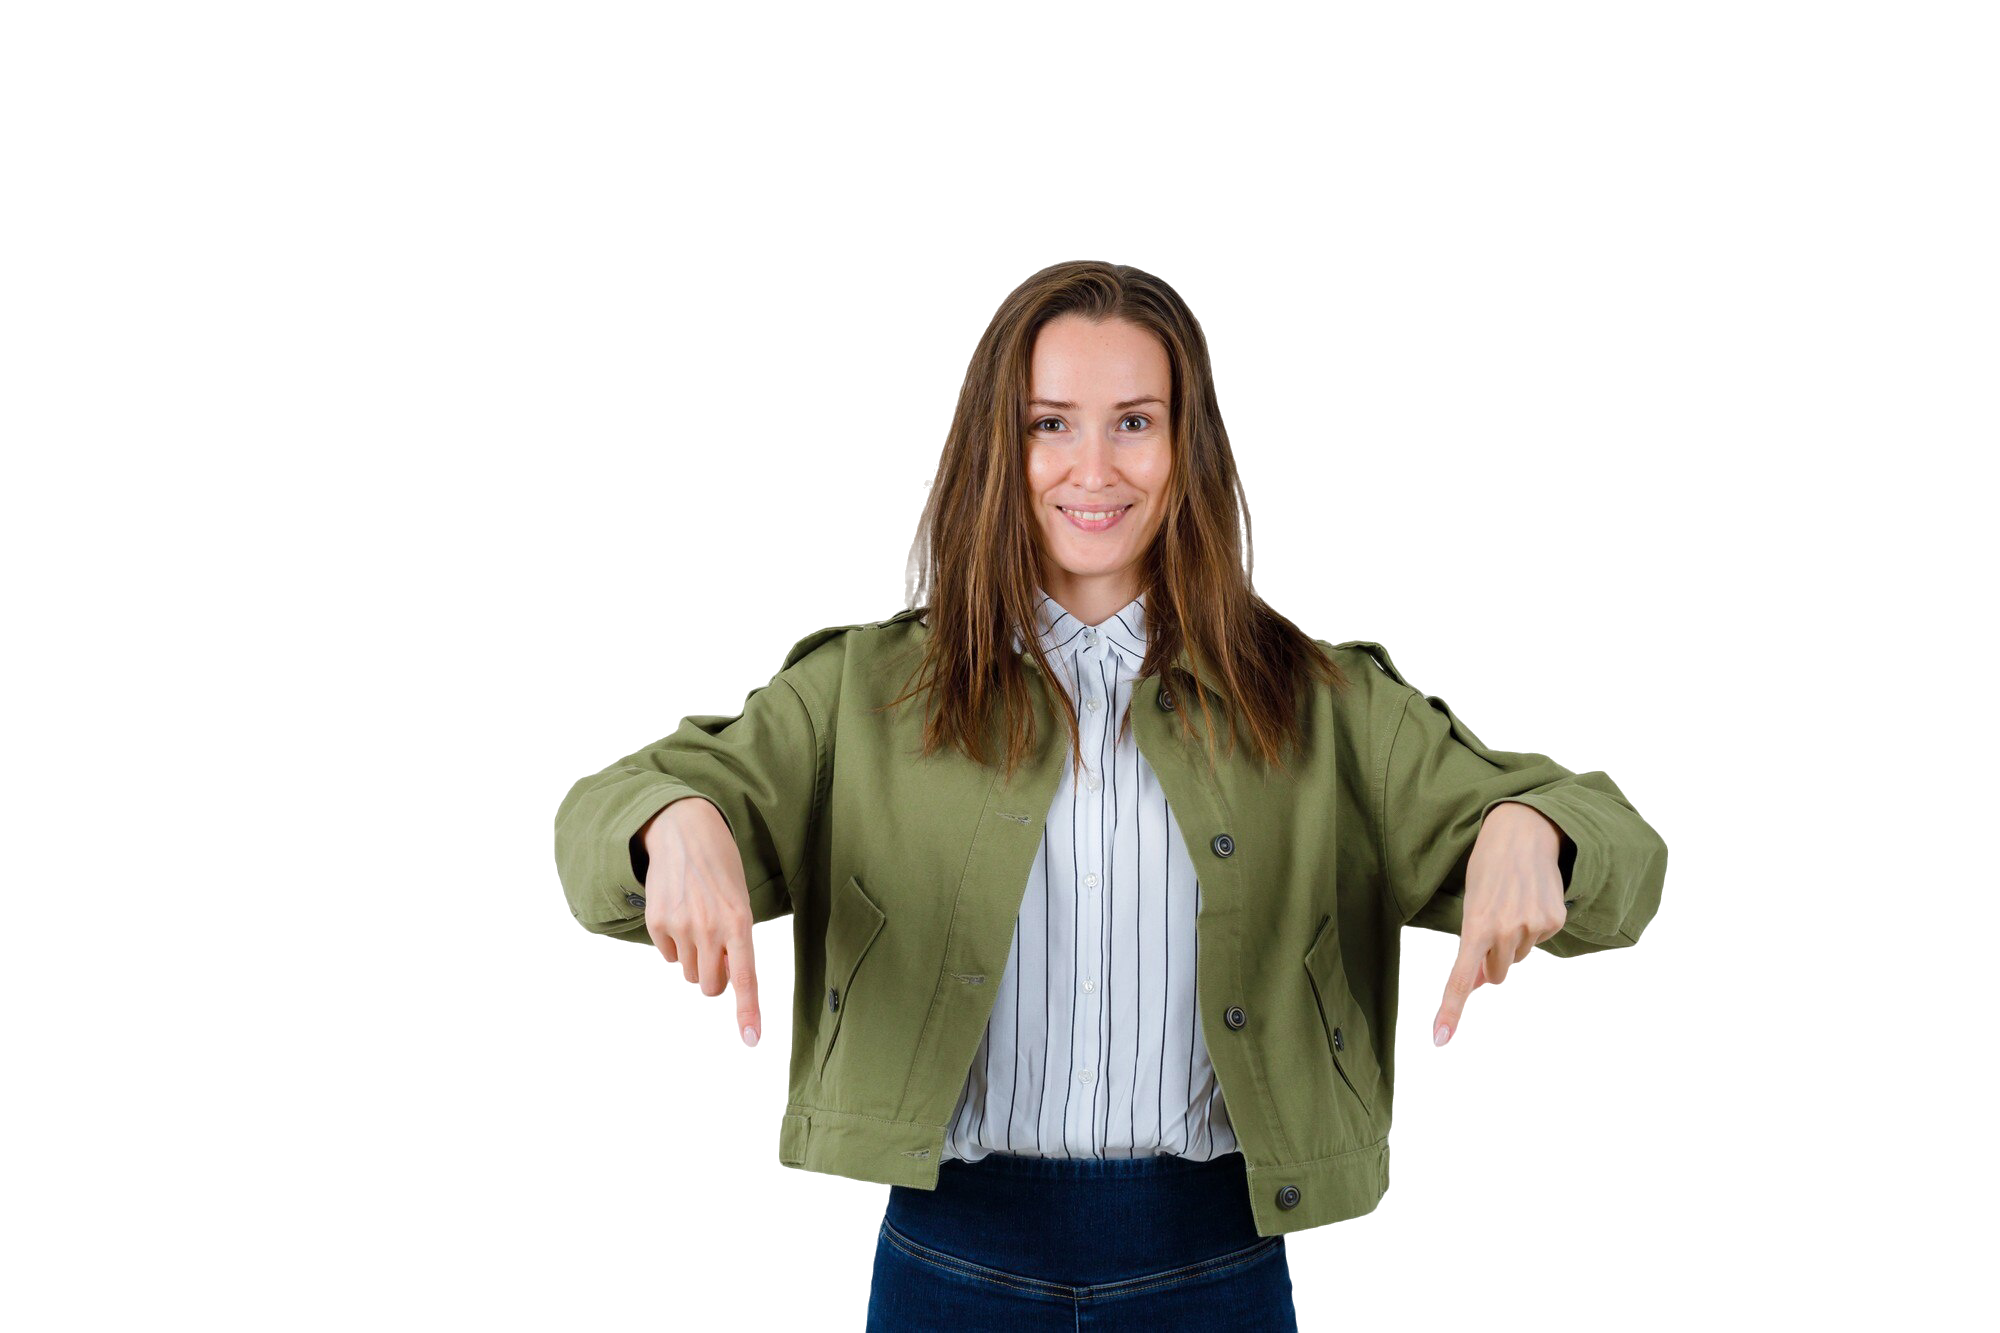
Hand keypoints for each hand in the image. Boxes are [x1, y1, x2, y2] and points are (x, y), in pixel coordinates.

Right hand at [639, 797, 767, 1052]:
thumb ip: (738, 940)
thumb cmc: (720, 867)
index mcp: (739, 921)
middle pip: (713, 984)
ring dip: (696, 960)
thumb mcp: (740, 899)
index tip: (754, 1041)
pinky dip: (676, 945)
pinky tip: (680, 916)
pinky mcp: (656, 923)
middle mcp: (710, 928)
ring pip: (691, 973)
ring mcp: (680, 926)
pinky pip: (669, 956)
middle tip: (718, 947)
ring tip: (699, 924)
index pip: (745, 978)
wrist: (683, 831)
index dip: (749, 1012)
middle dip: (717, 975)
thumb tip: (728, 982)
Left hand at [1430, 802, 1566, 1052]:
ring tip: (1512, 903)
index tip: (1440, 1040)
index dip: (1451, 1011)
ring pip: (1520, 956)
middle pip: (1498, 972)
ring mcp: (1532, 926)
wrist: (1522, 835)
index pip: (1462, 978)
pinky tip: (1531, 898)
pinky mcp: (1554, 919)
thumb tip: (1486, 985)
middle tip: (1494, 925)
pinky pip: (1540, 937)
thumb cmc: (1487, 871)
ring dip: (1515, 939)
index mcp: (1475, 926)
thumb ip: (1474, 946)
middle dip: (1493, 960)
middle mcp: (1504, 930)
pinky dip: (1535, 925)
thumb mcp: (1472, 906)